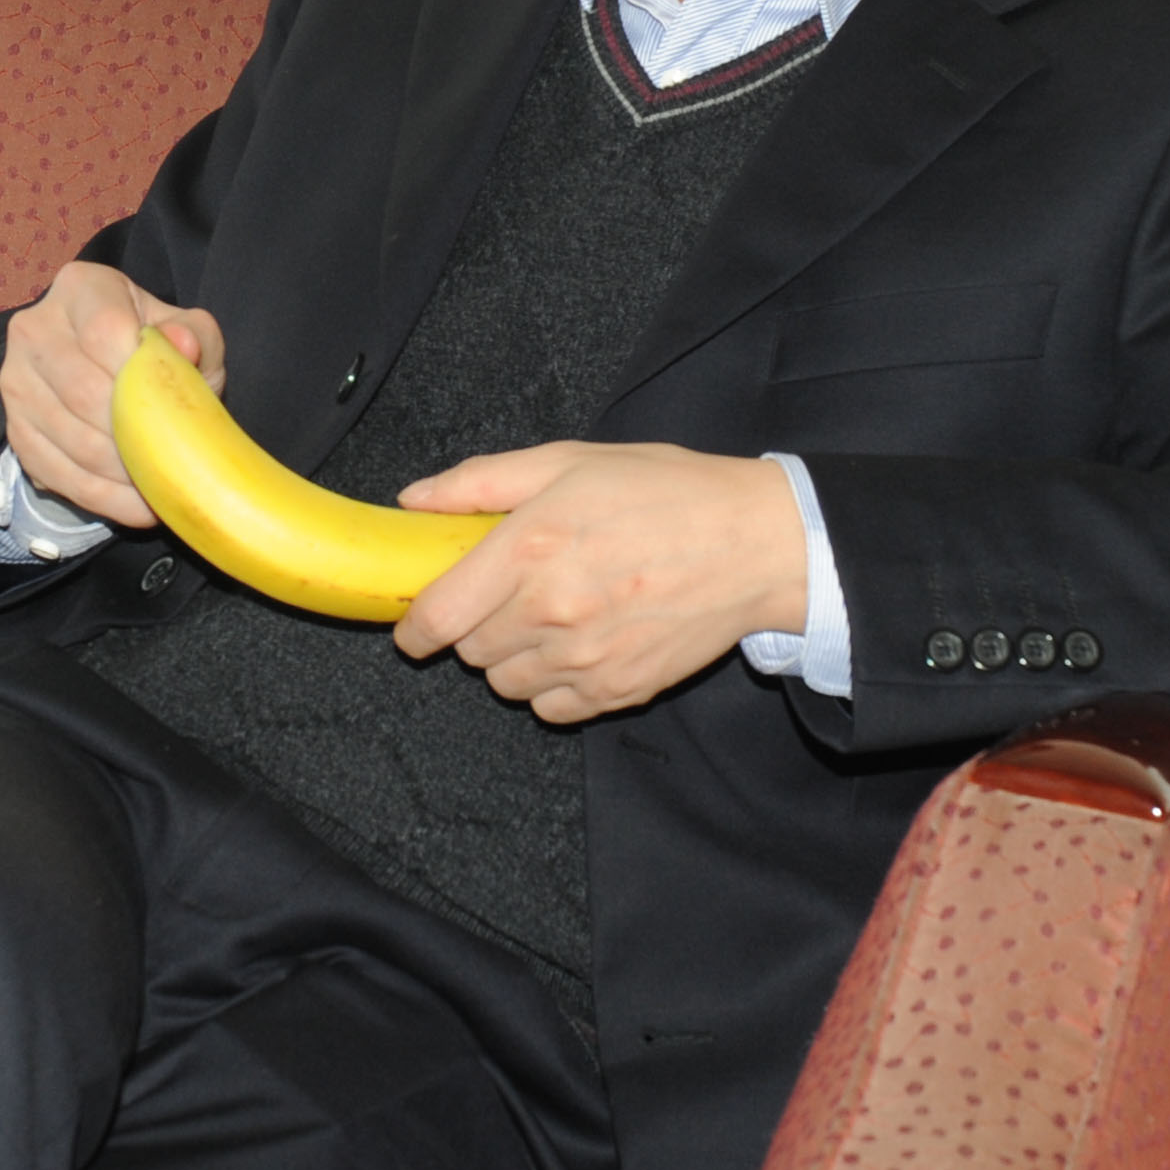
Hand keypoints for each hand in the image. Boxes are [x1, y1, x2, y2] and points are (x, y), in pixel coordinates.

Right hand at [0, 261, 222, 529]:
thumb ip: (194, 335)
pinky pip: (55, 471)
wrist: (106, 367)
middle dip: (134, 436)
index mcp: (81, 288)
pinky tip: (137, 506)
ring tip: (161, 489)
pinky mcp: (13, 427)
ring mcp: (15, 380)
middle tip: (174, 463)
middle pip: (83, 392)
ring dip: (121, 474)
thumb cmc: (154, 347)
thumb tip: (183, 347)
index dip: (141, 373)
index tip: (173, 406)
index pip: (105, 330)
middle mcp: (34, 328)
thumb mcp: (186, 333)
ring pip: (70, 438)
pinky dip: (101, 496)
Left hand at [392, 443, 806, 722]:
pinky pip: (551, 708)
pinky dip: (551, 685)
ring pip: (505, 683)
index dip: (414, 627)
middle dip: (476, 624)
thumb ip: (480, 482)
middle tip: (511, 592)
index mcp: (530, 547)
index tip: (416, 623)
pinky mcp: (617, 690)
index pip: (438, 615)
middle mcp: (552, 610)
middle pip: (469, 651)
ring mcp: (586, 658)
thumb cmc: (666, 493)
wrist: (756, 544)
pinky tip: (579, 645)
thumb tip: (413, 501)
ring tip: (552, 615)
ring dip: (513, 656)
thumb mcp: (568, 461)